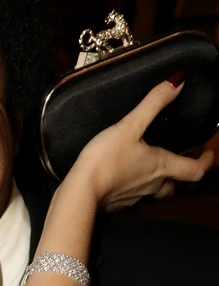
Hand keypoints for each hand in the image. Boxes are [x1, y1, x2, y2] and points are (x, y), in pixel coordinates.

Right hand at [67, 79, 214, 211]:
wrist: (80, 193)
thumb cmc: (105, 161)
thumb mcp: (130, 125)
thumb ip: (154, 103)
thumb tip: (178, 82)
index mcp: (160, 165)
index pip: (194, 170)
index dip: (206, 162)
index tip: (208, 154)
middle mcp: (151, 185)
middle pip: (173, 186)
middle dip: (179, 176)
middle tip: (178, 163)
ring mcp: (134, 197)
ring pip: (153, 193)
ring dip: (157, 183)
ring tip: (150, 169)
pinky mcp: (116, 204)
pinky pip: (131, 197)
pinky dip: (132, 188)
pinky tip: (122, 178)